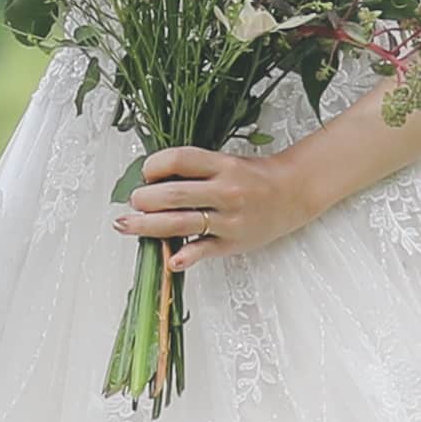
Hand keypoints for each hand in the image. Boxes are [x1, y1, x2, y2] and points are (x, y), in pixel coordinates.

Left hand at [120, 142, 321, 258]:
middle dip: (144, 199)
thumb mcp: (226, 162)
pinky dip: (186, 257)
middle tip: (133, 202)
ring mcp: (229, 219)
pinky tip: (170, 261)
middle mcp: (225, 190)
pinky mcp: (232, 242)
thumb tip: (151, 181)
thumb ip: (194, 170)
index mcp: (222, 165)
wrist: (293, 194)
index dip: (154, 165)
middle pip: (174, 194)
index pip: (179, 160)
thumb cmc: (253, 177)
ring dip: (148, 225)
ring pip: (181, 223)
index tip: (145, 173)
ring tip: (127, 224)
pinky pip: (204, 250)